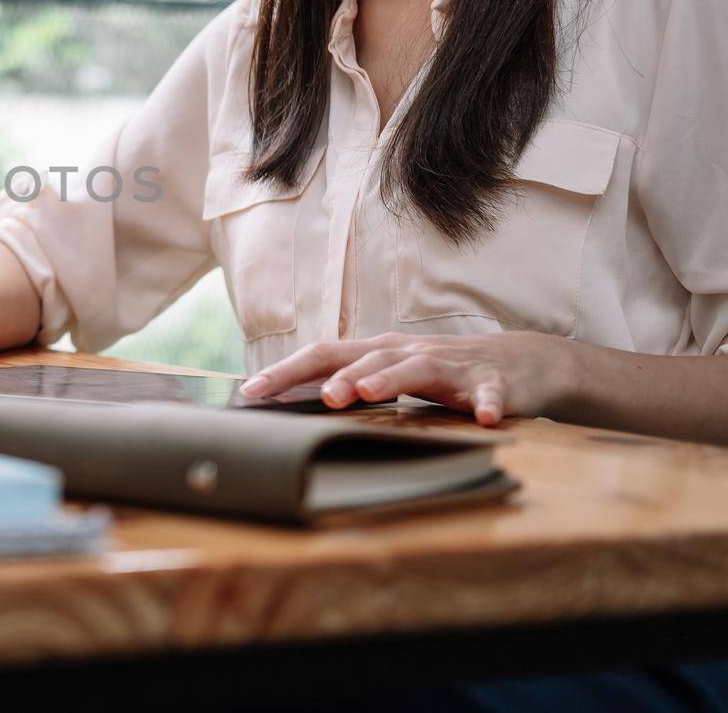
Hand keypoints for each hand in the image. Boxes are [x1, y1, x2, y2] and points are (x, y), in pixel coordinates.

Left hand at [238, 330, 575, 425]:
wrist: (522, 363)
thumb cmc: (445, 371)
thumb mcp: (395, 375)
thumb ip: (353, 385)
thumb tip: (294, 405)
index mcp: (380, 353)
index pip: (325, 356)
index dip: (288, 371)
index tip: (250, 390)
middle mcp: (410, 352)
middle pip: (368, 359)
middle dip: (340, 376)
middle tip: (318, 397)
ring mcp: (452, 365)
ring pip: (417, 368)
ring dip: (390, 380)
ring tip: (367, 394)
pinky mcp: (492, 382)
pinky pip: (489, 393)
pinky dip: (487, 403)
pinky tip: (485, 418)